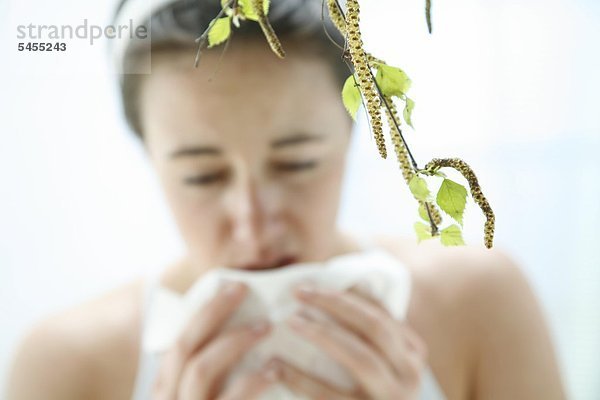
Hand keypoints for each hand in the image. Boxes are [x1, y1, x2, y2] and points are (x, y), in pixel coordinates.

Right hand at [152, 281, 280, 399]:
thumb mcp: (213, 391)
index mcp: (168, 385)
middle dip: (214, 312)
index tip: (236, 286)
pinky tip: (275, 370)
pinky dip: (253, 381)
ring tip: (266, 327)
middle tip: (245, 291)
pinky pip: (231, 398)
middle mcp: (169, 397)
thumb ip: (220, 366)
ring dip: (235, 342)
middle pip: (184, 344)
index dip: (207, 310)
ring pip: (200, 369)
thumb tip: (249, 320)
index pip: (181, 338)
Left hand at [273, 284, 427, 399]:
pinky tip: (278, 367)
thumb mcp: (384, 364)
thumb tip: (336, 293)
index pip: (381, 313)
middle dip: (335, 304)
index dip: (347, 296)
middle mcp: (409, 374)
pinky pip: (329, 395)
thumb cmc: (373, 394)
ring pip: (359, 358)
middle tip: (299, 292)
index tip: (315, 285)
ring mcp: (392, 398)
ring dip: (322, 334)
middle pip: (374, 327)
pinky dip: (301, 379)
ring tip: (292, 321)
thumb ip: (369, 336)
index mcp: (412, 354)